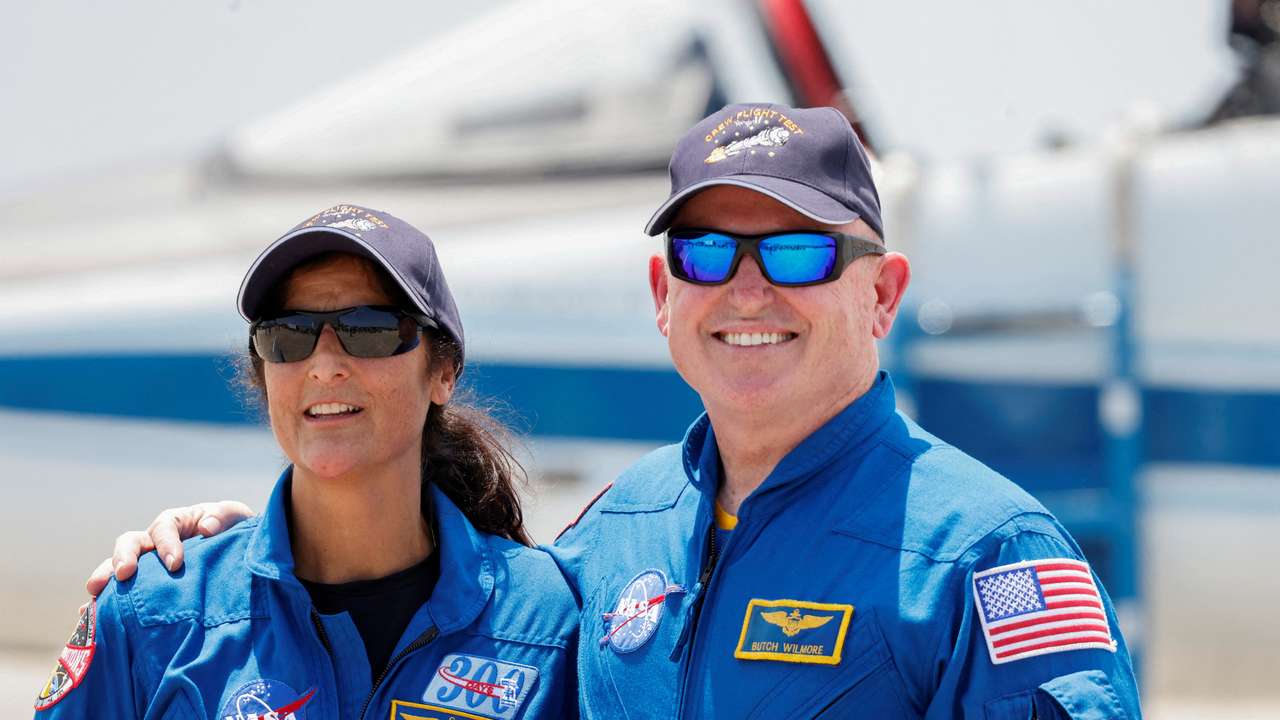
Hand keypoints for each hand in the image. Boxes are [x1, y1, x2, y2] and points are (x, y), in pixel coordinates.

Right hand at [84, 500, 255, 595]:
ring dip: (104, 578)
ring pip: (116, 567)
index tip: (175, 564)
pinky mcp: (142, 589)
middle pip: (130, 543)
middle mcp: (153, 543)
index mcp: (175, 523)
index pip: (164, 528)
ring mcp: (144, 566)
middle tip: (124, 574)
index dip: (166, 544)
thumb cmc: (234, 532)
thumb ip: (223, 516)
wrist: (236, 558)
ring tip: (95, 593)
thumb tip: (206, 528)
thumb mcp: (235, 517)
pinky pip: (116, 594)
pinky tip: (88, 618)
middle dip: (124, 557)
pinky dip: (101, 604)